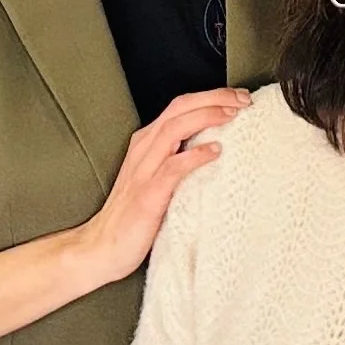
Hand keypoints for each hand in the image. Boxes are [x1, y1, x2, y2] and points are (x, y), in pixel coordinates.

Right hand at [74, 90, 250, 284]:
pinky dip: (194, 156)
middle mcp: (144, 150)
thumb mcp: (158, 178)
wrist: (101, 247)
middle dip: (214, 98)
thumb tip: (216, 147)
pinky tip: (215, 152)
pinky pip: (172, 168)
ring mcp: (143, 171)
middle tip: (243, 99)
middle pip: (179, 108)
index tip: (239, 98)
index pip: (180, 106)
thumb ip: (179, 160)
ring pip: (174, 129)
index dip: (211, 97)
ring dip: (206, 117)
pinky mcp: (147, 195)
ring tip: (233, 114)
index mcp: (147, 144)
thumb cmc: (134, 216)